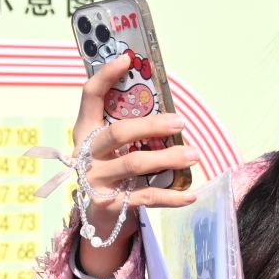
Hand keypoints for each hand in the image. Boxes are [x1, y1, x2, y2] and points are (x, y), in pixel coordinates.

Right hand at [70, 54, 198, 276]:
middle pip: (118, 133)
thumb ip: (129, 130)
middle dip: (153, 125)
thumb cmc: (112, 171)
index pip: (89, 97)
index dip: (105, 76)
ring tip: (194, 154)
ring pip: (134, 164)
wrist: (97, 219)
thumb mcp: (112, 148)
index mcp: (85, 132)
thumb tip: (169, 112)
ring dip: (168, 158)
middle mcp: (86, 155)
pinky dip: (172, 196)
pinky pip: (146, 198)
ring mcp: (96, 180)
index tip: (127, 59)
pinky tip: (191, 194)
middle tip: (181, 122)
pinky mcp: (109, 205)